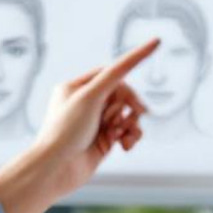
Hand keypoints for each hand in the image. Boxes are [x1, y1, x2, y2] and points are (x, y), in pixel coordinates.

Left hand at [0, 39, 158, 212]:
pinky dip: (130, 136)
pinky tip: (125, 144)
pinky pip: (126, 131)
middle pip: (122, 94)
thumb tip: (131, 58)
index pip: (111, 72)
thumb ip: (114, 75)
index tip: (156, 44)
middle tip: (135, 113)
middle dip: (129, 104)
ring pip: (126, 114)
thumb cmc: (65, 130)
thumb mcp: (90, 96)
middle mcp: (85, 103)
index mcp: (75, 88)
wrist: (56, 169)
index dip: (130, 67)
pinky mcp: (104, 141)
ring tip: (125, 134)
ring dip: (132, 123)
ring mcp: (95, 123)